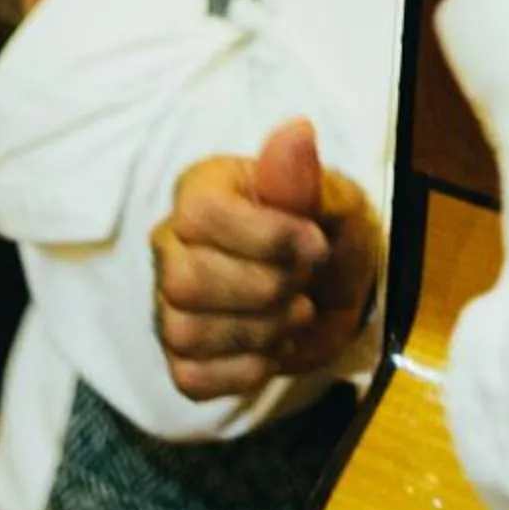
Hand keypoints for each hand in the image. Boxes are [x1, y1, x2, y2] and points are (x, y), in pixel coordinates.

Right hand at [154, 119, 382, 401]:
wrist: (339, 290)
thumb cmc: (329, 231)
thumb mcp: (332, 197)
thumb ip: (304, 177)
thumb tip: (296, 131)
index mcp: (201, 192)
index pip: (199, 217)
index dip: (264, 238)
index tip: (315, 245)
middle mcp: (171, 245)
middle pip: (186, 282)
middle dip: (264, 291)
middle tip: (304, 284)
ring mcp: (170, 304)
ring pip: (185, 333)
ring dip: (260, 332)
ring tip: (294, 314)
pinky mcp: (183, 358)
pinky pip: (192, 378)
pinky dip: (246, 371)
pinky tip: (272, 346)